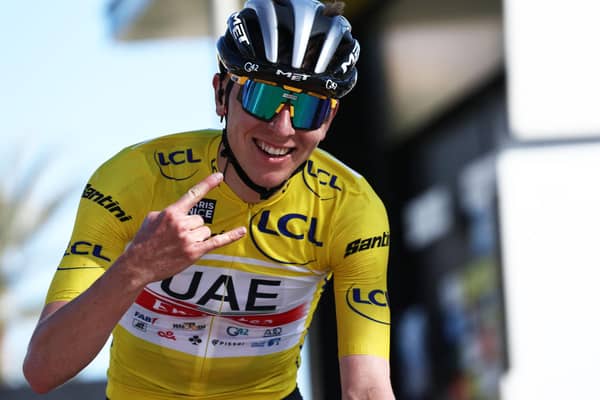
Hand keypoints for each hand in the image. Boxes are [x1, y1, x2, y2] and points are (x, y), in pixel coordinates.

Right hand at [122, 172, 245, 285]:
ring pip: (205, 231)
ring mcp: (188, 239)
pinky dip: (231, 236)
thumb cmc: (144, 241)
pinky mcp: (194, 252)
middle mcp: (181, 224)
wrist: (138, 265)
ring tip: (179, 245)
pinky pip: (217, 241)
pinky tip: (242, 231)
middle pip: (200, 220)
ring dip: (196, 237)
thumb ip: (168, 211)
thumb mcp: (151, 219)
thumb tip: (181, 211)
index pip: (193, 195)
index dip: (207, 184)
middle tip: (176, 238)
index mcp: (171, 213)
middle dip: (191, 228)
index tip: (220, 176)